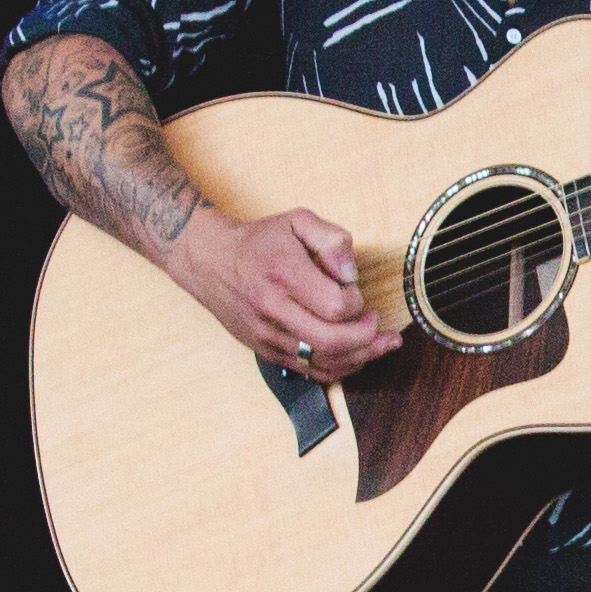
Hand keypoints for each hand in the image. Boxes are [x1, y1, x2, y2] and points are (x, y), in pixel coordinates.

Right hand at [177, 206, 398, 376]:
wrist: (209, 261)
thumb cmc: (259, 241)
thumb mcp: (297, 220)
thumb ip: (332, 239)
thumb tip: (351, 273)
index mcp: (284, 276)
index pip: (335, 307)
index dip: (357, 303)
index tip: (355, 291)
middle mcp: (274, 311)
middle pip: (332, 342)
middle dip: (367, 339)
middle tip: (378, 325)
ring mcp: (267, 335)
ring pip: (322, 363)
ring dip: (359, 358)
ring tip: (381, 345)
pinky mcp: (265, 351)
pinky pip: (307, 371)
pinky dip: (337, 368)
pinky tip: (356, 358)